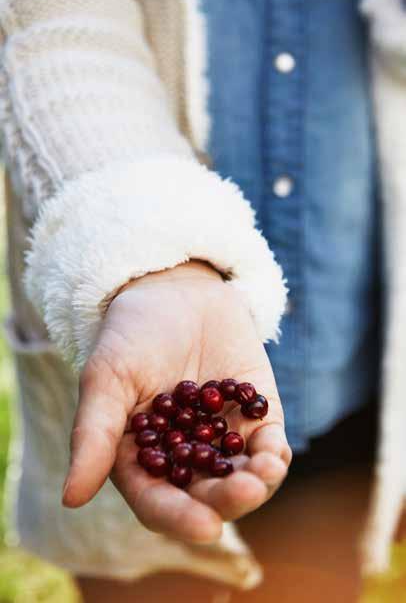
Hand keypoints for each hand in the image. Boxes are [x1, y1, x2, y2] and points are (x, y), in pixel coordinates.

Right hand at [62, 261, 291, 542]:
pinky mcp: (253, 416)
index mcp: (142, 457)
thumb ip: (94, 434)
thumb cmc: (131, 334)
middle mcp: (183, 456)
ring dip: (259, 482)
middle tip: (245, 493)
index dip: (179, 517)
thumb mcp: (107, 378)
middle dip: (227, 500)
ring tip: (267, 471)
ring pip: (242, 477)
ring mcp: (221, 438)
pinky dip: (274, 454)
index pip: (158, 501)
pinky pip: (268, 445)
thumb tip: (70, 498)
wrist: (174, 291)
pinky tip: (277, 452)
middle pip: (206, 495)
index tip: (205, 527)